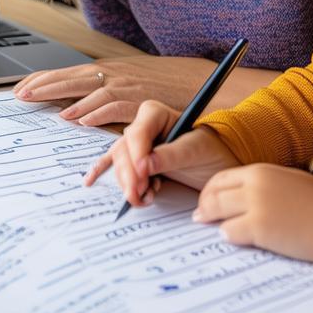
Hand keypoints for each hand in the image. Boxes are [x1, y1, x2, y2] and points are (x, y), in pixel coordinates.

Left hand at [13, 56, 225, 125]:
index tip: (21, 88)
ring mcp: (128, 86)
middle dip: (45, 85)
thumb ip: (104, 91)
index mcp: (109, 70)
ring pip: (90, 88)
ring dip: (65, 96)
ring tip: (44, 107)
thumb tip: (75, 104)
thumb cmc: (162, 85)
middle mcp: (115, 74)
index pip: (70, 73)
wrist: (197, 80)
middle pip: (73, 77)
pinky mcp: (141, 100)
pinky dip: (96, 111)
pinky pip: (115, 105)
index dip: (44, 80)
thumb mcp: (129, 83)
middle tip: (20, 95)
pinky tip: (80, 119)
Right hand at [83, 100, 239, 203]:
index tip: (143, 177)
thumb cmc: (214, 150)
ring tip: (145, 198)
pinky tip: (91, 181)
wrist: (222, 162)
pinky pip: (115, 164)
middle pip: (124, 151)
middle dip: (130, 175)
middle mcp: (143, 126)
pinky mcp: (137, 159)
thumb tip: (143, 166)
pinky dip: (103, 172)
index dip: (137, 155)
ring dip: (127, 183)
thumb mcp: (197, 152)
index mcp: (156, 114)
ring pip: (120, 162)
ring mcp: (138, 143)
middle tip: (140, 195)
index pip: (137, 133)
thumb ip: (170, 156)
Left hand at [194, 165, 312, 262]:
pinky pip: (230, 232)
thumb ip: (264, 184)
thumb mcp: (289, 181)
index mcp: (261, 171)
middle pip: (215, 194)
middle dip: (204, 206)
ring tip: (212, 227)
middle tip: (200, 216)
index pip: (222, 177)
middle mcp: (254, 185)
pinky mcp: (259, 229)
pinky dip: (228, 235)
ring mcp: (256, 206)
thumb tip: (245, 195)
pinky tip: (231, 238)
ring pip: (217, 212)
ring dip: (213, 221)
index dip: (210, 190)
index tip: (206, 200)